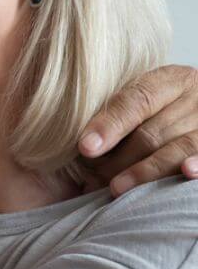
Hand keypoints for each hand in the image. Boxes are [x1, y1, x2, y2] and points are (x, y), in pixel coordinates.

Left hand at [78, 64, 197, 194]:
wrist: (194, 112)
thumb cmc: (160, 112)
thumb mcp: (144, 101)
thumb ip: (117, 113)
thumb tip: (82, 144)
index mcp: (171, 80)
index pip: (137, 100)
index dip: (110, 125)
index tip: (86, 147)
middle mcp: (197, 97)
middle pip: (152, 132)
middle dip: (118, 159)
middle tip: (91, 177)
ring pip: (179, 148)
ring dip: (144, 172)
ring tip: (115, 188)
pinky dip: (197, 165)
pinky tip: (186, 172)